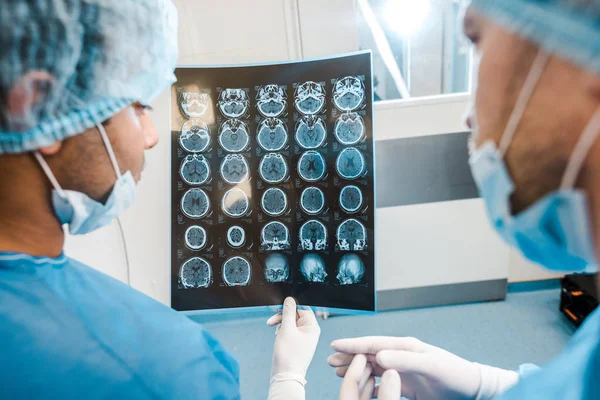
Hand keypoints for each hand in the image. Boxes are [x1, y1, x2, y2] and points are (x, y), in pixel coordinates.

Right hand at [267, 297, 320, 379]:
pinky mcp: (296, 342)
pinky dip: (282, 331)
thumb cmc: (288, 354)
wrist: (285, 375)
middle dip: (283, 316)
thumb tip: (290, 299)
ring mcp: (303, 337)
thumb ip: (288, 312)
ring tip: (274, 330)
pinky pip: (289, 331)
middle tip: (272, 320)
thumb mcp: (287, 329)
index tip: (279, 306)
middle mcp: (309, 331)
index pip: (303, 308)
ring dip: (281, 323)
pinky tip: (277, 336)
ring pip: (290, 322)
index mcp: (312, 326)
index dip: (290, 306)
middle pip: (295, 315)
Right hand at [329, 336, 518, 399]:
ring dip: (356, 369)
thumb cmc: (454, 373)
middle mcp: (401, 356)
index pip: (374, 344)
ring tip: (338, 372)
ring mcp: (403, 370)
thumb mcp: (430, 365)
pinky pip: (383, 383)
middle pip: (369, 355)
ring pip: (373, 368)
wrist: (471, 389)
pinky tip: (361, 390)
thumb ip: (405, 359)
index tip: (335, 345)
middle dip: (349, 356)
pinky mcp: (408, 385)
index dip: (353, 344)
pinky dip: (370, 385)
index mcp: (405, 346)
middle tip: (329, 360)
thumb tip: (379, 356)